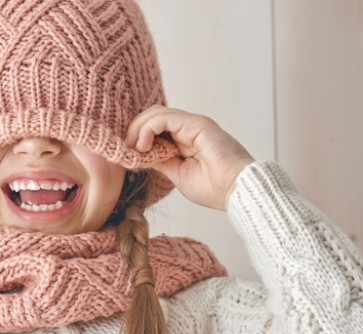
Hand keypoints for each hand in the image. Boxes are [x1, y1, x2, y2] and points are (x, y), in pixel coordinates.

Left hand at [125, 106, 255, 210]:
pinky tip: (143, 146)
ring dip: (138, 129)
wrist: (237, 191)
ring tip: (133, 149)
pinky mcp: (196, 124)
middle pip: (153, 115)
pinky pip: (163, 118)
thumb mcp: (177, 174)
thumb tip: (140, 155)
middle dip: (134, 130)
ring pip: (156, 113)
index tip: (126, 155)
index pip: (155, 126)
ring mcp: (193, 124)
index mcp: (186, 139)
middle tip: (126, 150)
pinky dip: (147, 129)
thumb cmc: (214, 188)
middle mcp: (189, 127)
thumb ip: (160, 161)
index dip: (137, 136)